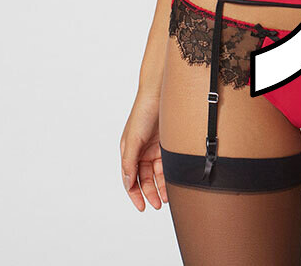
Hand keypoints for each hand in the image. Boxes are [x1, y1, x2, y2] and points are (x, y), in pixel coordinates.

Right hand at [119, 89, 167, 210]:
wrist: (160, 93)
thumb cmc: (143, 113)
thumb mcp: (133, 139)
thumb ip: (129, 162)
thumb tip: (127, 182)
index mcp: (129, 151)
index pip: (130, 178)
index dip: (135, 194)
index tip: (142, 207)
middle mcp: (141, 151)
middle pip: (144, 179)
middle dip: (149, 193)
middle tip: (156, 205)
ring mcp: (154, 148)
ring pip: (157, 174)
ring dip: (160, 187)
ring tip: (166, 198)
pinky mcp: (167, 144)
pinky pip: (167, 164)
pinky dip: (169, 175)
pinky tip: (173, 183)